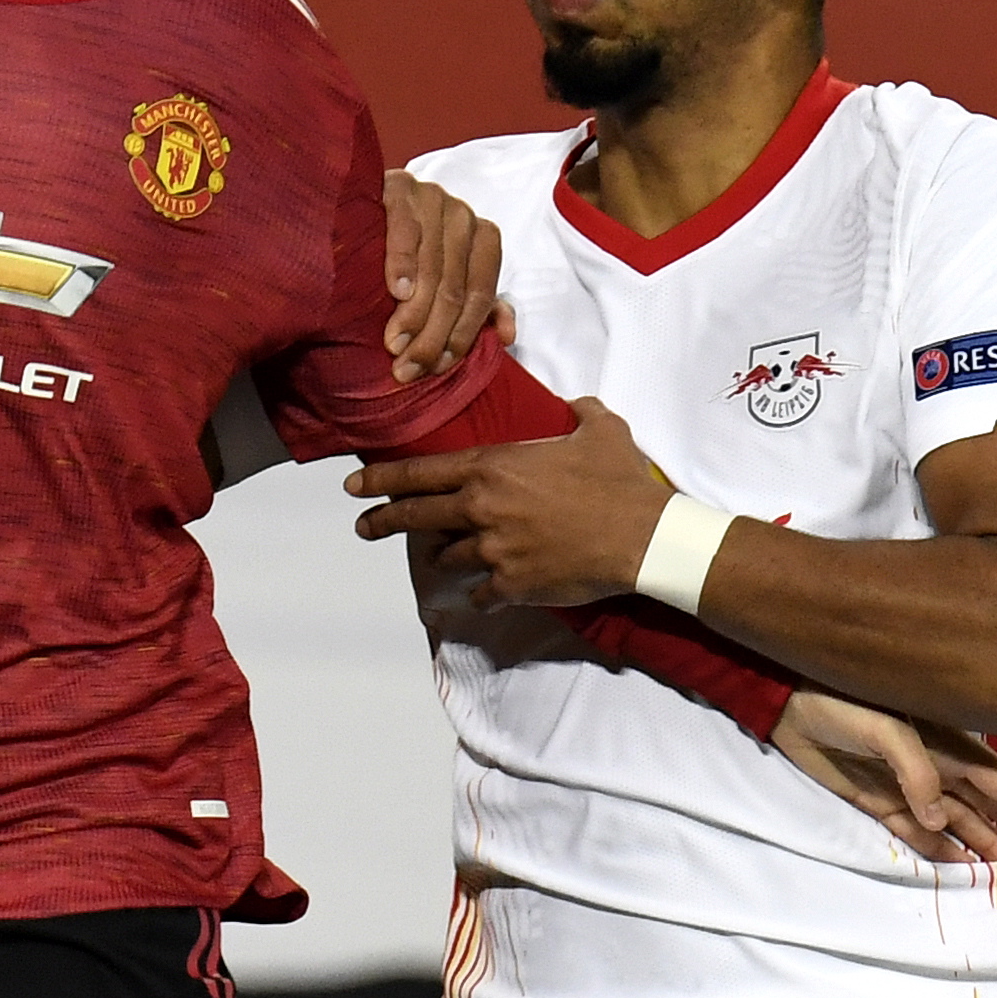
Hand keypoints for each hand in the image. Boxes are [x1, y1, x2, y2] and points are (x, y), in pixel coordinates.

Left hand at [345, 396, 665, 603]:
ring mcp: (493, 551)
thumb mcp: (599, 429)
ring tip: (444, 556)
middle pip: (415, 517)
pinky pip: (482, 593)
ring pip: (449, 557)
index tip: (355, 486)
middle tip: (362, 526)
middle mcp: (482, 510)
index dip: (382, 479)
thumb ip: (577, 412)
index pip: (419, 473)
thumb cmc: (618, 480)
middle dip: (381, 521)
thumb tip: (575, 404)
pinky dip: (482, 592)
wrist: (641, 537)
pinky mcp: (512, 584)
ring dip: (446, 555)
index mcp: (492, 468)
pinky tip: (485, 592)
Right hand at [380, 168, 511, 384]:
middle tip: (408, 366)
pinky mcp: (400, 188)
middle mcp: (463, 216)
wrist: (366, 206)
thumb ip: (480, 307)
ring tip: (394, 343)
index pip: (480, 295)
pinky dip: (402, 264)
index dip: (461, 335)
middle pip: (455, 287)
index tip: (437, 367)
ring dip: (413, 313)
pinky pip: (405, 231)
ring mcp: (432, 199)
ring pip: (432, 268)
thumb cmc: (412, 253)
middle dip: (431, 335)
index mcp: (484, 239)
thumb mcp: (449, 280)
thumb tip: (507, 336)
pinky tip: (395, 291)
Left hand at [770, 689, 996, 863]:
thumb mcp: (885, 728)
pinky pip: (915, 833)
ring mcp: (908, 788)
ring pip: (955, 825)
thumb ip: (916, 771)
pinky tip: (958, 870)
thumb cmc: (841, 700)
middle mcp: (936, 768)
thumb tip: (939, 820)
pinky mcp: (877, 802)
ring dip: (978, 849)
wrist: (788, 706)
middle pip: (985, 809)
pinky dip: (937, 851)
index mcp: (949, 743)